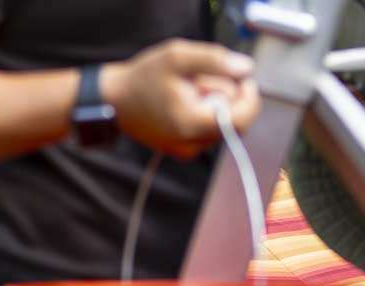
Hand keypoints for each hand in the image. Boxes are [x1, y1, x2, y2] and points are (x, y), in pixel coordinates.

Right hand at [102, 41, 259, 158]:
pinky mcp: (185, 150)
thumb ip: (215, 60)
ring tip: (188, 91)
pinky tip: (186, 103)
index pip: (242, 119)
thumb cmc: (142, 78)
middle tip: (198, 80)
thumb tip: (246, 69)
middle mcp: (193, 144)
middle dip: (225, 94)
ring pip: (223, 124)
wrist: (115, 102)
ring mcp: (188, 150)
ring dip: (214, 103)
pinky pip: (210, 130)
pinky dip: (205, 113)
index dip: (249, 96)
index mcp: (192, 124)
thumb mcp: (177, 57)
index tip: (240, 77)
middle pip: (234, 119)